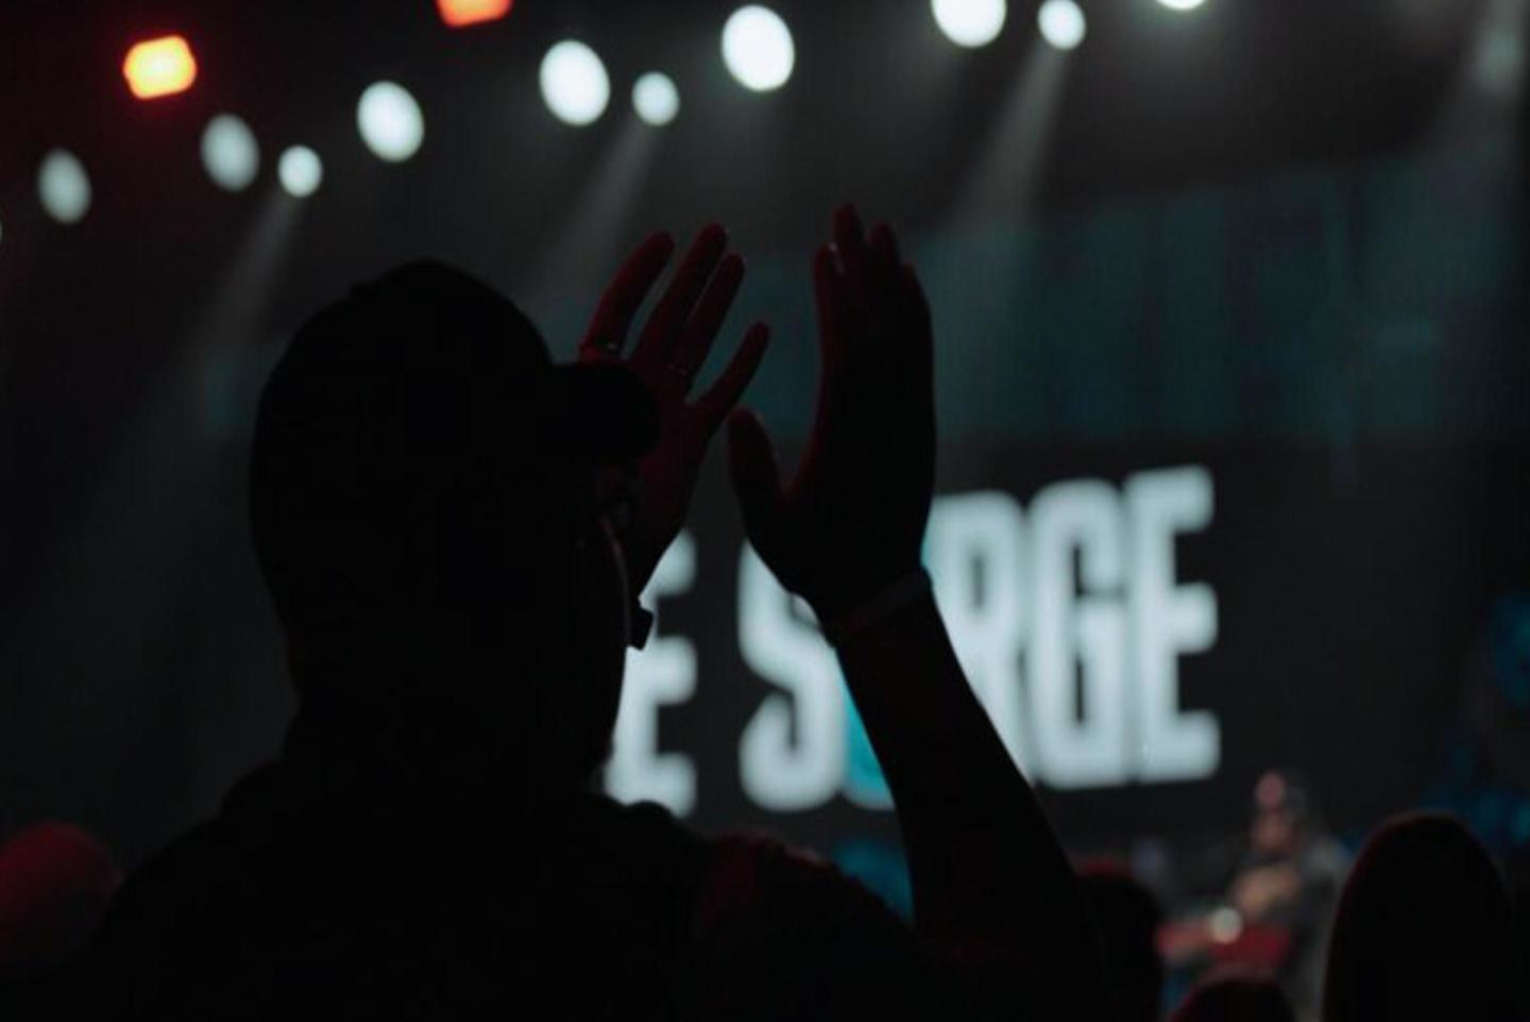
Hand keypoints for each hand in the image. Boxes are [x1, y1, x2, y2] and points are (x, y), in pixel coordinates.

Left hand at [580, 225, 769, 596]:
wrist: (609, 558)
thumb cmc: (580, 505)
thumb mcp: (566, 446)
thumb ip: (574, 404)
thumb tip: (562, 356)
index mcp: (599, 384)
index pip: (618, 314)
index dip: (640, 276)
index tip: (666, 240)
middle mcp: (632, 389)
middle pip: (664, 318)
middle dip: (690, 275)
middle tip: (717, 232)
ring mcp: (663, 411)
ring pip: (695, 345)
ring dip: (716, 304)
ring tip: (737, 261)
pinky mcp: (692, 441)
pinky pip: (720, 392)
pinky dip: (741, 363)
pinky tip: (762, 328)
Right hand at [727, 206, 933, 620]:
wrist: (878, 592)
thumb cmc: (814, 562)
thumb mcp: (770, 530)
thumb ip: (749, 476)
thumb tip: (733, 413)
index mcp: (849, 436)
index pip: (847, 351)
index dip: (836, 299)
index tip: (824, 251)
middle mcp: (889, 418)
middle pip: (882, 326)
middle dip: (865, 266)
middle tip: (851, 212)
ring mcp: (911, 419)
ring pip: (908, 334)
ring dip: (894, 279)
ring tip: (880, 230)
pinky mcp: (922, 424)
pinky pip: (923, 356)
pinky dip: (916, 314)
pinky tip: (908, 283)